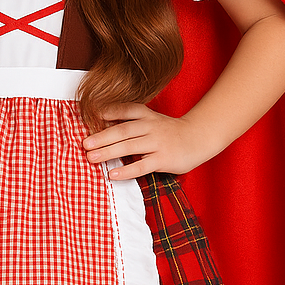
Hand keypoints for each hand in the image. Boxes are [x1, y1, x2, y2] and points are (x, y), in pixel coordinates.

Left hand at [81, 104, 206, 179]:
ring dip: (108, 152)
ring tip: (91, 158)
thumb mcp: (153, 120)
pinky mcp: (163, 159)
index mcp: (147, 116)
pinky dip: (126, 170)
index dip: (109, 112)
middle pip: (123, 130)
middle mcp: (151, 127)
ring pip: (129, 146)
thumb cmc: (170, 131)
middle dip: (102, 137)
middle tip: (85, 144)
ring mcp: (157, 143)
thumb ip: (133, 122)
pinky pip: (142, 165)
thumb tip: (103, 127)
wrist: (199, 138)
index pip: (126, 110)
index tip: (92, 115)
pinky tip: (112, 174)